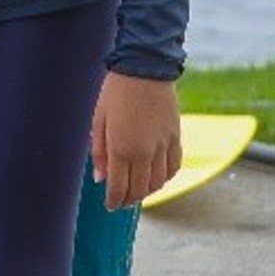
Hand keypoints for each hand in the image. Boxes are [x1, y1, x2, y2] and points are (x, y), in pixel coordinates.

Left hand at [91, 70, 181, 209]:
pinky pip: (174, 168)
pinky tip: (156, 178)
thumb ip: (99, 151)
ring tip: (136, 191)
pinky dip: (165, 178)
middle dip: (128, 199)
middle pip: (140, 189)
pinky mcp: (176, 139)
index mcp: (122, 148)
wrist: (145, 70)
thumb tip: (100, 178)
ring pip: (158, 183)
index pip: (119, 186)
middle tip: (120, 201)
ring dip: (147, 192)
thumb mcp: (98, 119)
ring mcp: (163, 147)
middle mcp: (145, 152)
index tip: (109, 206)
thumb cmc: (115, 93)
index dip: (114, 200)